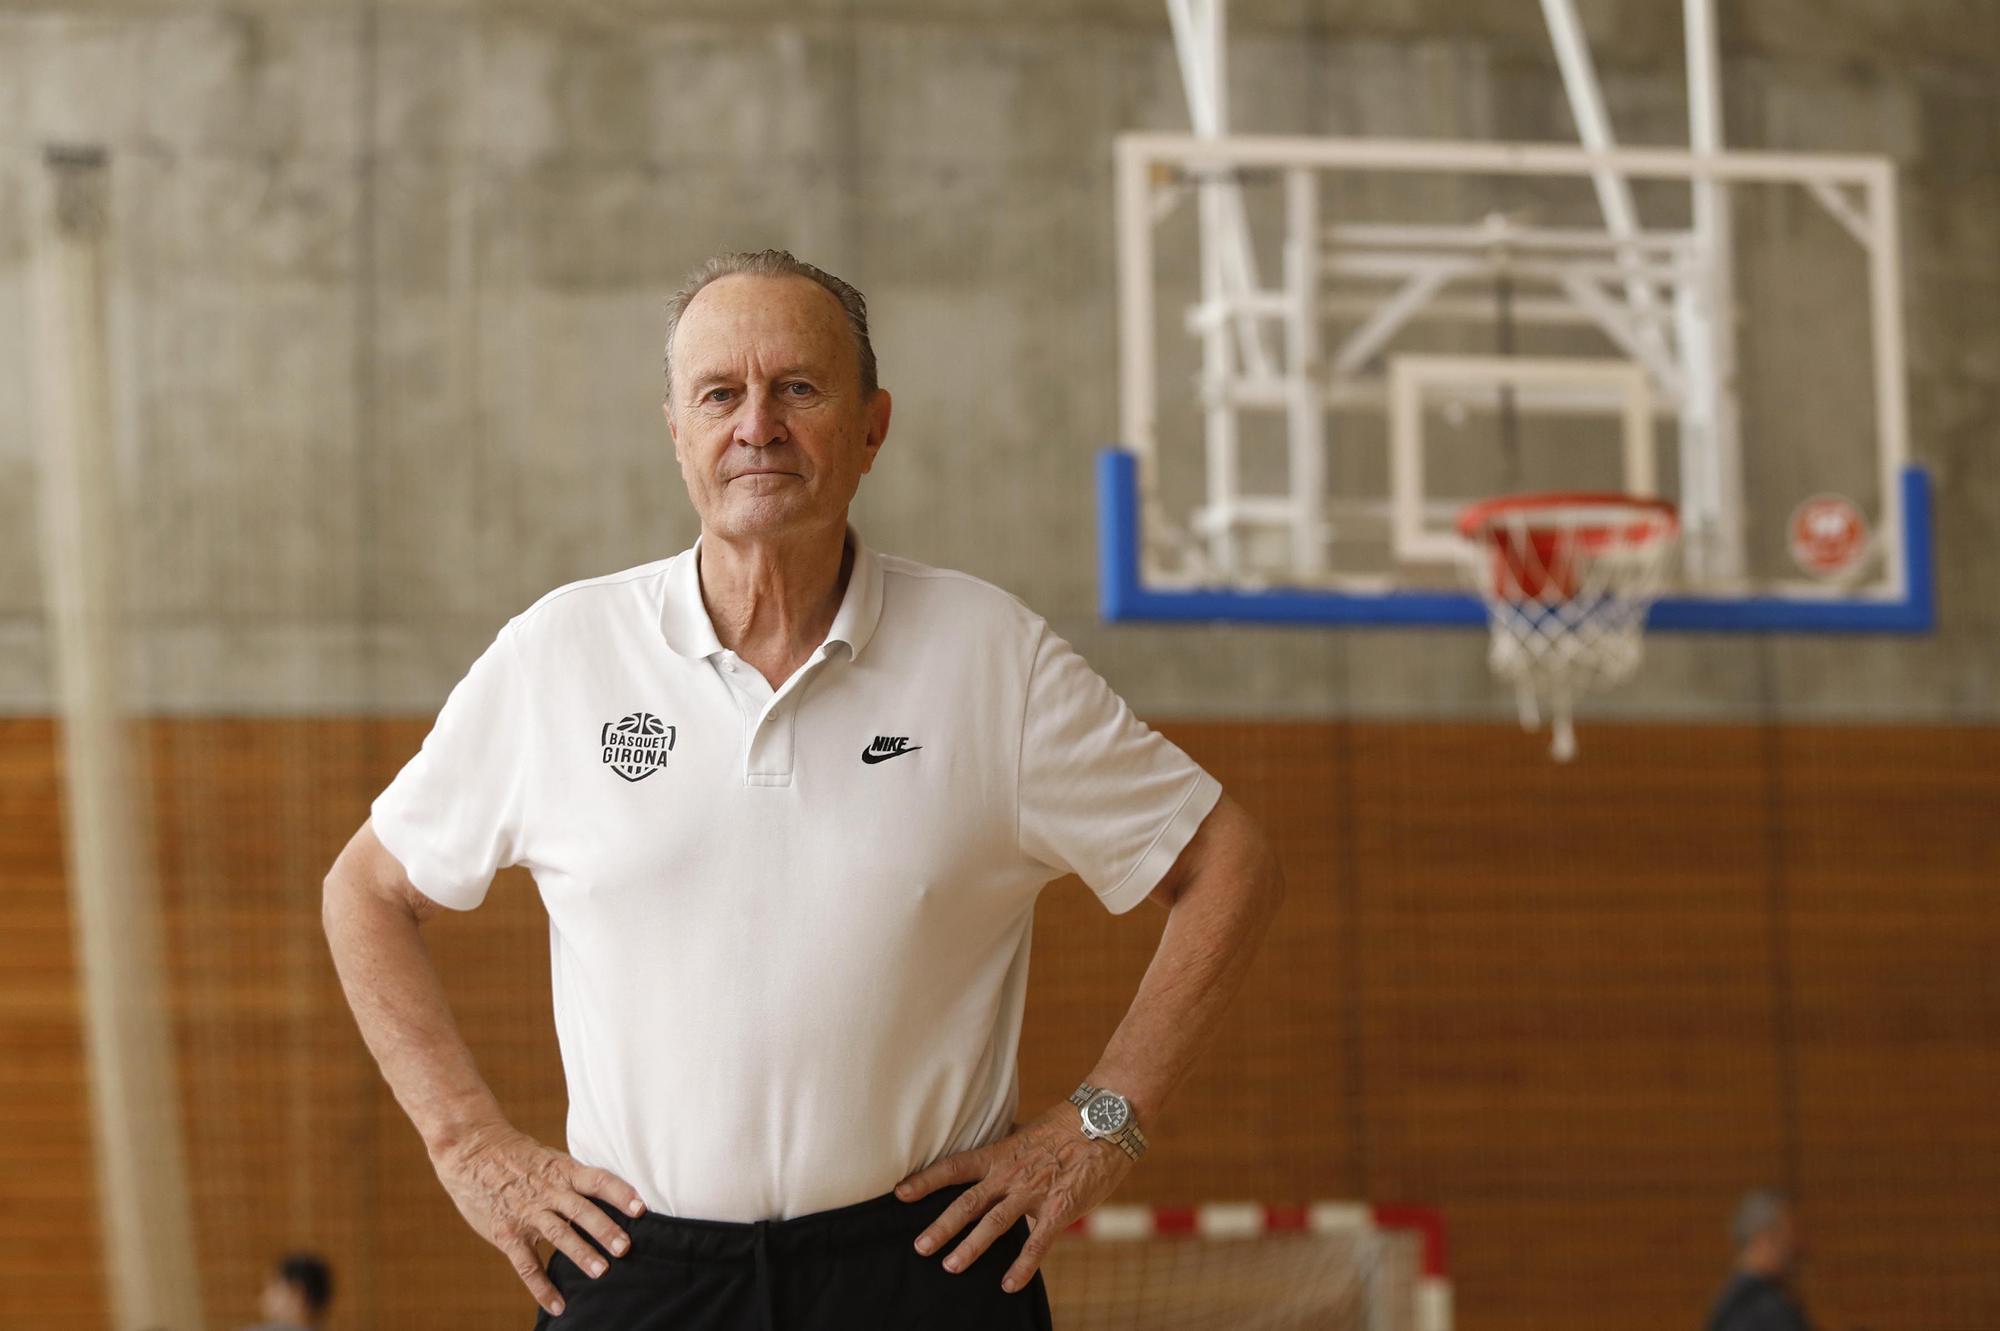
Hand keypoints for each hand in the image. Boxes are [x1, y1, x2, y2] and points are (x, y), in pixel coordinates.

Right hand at [431, 1122, 647, 1317]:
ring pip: (558, 1234)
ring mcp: (527, 1213)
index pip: (597, 1180)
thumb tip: (608, 1196)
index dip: (620, 1193)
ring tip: (602, 1271)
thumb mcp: (550, 1159)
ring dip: (581, 1253)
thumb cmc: (517, 1157)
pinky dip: (542, 1287)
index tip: (640, 1208)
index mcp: (562, 1171)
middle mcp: (548, 1191)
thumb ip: (574, 1179)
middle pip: (581, 1210)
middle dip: (605, 1229)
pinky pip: (526, 1264)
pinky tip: (558, 1305)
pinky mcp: (506, 1233)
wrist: (472, 1151)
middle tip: (625, 1247)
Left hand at [894, 1100, 1135, 1293]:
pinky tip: (1008, 1285)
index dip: (926, 1180)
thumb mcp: (1028, 1133)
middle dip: (941, 1226)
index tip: (900, 1194)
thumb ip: (1007, 1149)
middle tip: (920, 1247)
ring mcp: (1034, 1192)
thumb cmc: (1068, 1125)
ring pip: (995, 1224)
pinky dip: (1022, 1266)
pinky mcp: (1059, 1209)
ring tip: (950, 1266)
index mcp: (1001, 1154)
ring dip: (971, 1247)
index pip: (955, 1167)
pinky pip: (1037, 1243)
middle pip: (968, 1202)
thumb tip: (990, 1154)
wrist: (1106, 1120)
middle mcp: (1011, 1174)